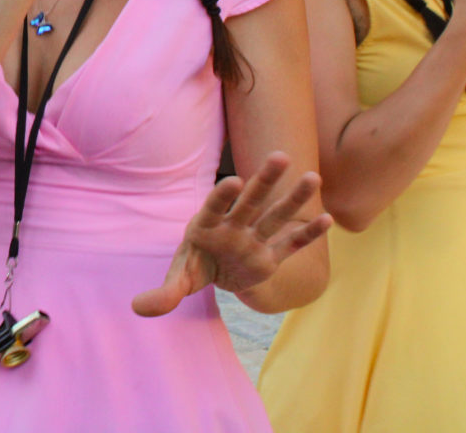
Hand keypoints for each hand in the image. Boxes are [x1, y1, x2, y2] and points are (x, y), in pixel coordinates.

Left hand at [133, 152, 330, 317]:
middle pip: (251, 201)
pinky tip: (327, 219)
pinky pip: (291, 244)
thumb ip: (164, 293)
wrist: (217, 274)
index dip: (222, 196)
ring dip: (294, 198)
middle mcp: (234, 227)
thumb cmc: (195, 267)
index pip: (214, 208)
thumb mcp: (179, 280)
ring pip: (276, 216)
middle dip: (265, 181)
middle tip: (280, 156)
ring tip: (313, 177)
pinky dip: (308, 234)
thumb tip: (138, 309)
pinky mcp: (270, 256)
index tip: (234, 180)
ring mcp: (254, 239)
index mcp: (206, 226)